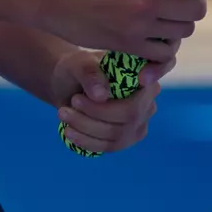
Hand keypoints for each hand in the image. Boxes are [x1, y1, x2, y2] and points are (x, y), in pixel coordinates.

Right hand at [36, 0, 211, 61]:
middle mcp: (148, 2)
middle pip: (197, 9)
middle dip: (194, 3)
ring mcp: (139, 27)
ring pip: (184, 32)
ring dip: (179, 25)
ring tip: (165, 18)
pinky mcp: (129, 47)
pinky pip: (164, 54)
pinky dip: (164, 46)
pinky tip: (154, 36)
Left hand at [50, 47, 171, 154]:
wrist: (69, 85)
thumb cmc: (80, 69)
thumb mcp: (80, 64)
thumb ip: (90, 74)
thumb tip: (101, 95)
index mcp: (144, 76)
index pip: (147, 87)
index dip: (139, 90)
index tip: (119, 90)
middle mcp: (148, 101)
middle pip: (130, 115)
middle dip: (96, 113)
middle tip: (71, 102)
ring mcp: (138, 124)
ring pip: (117, 134)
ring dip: (86, 127)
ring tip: (63, 113)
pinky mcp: (125, 140)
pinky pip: (109, 147)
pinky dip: (86, 141)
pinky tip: (68, 131)